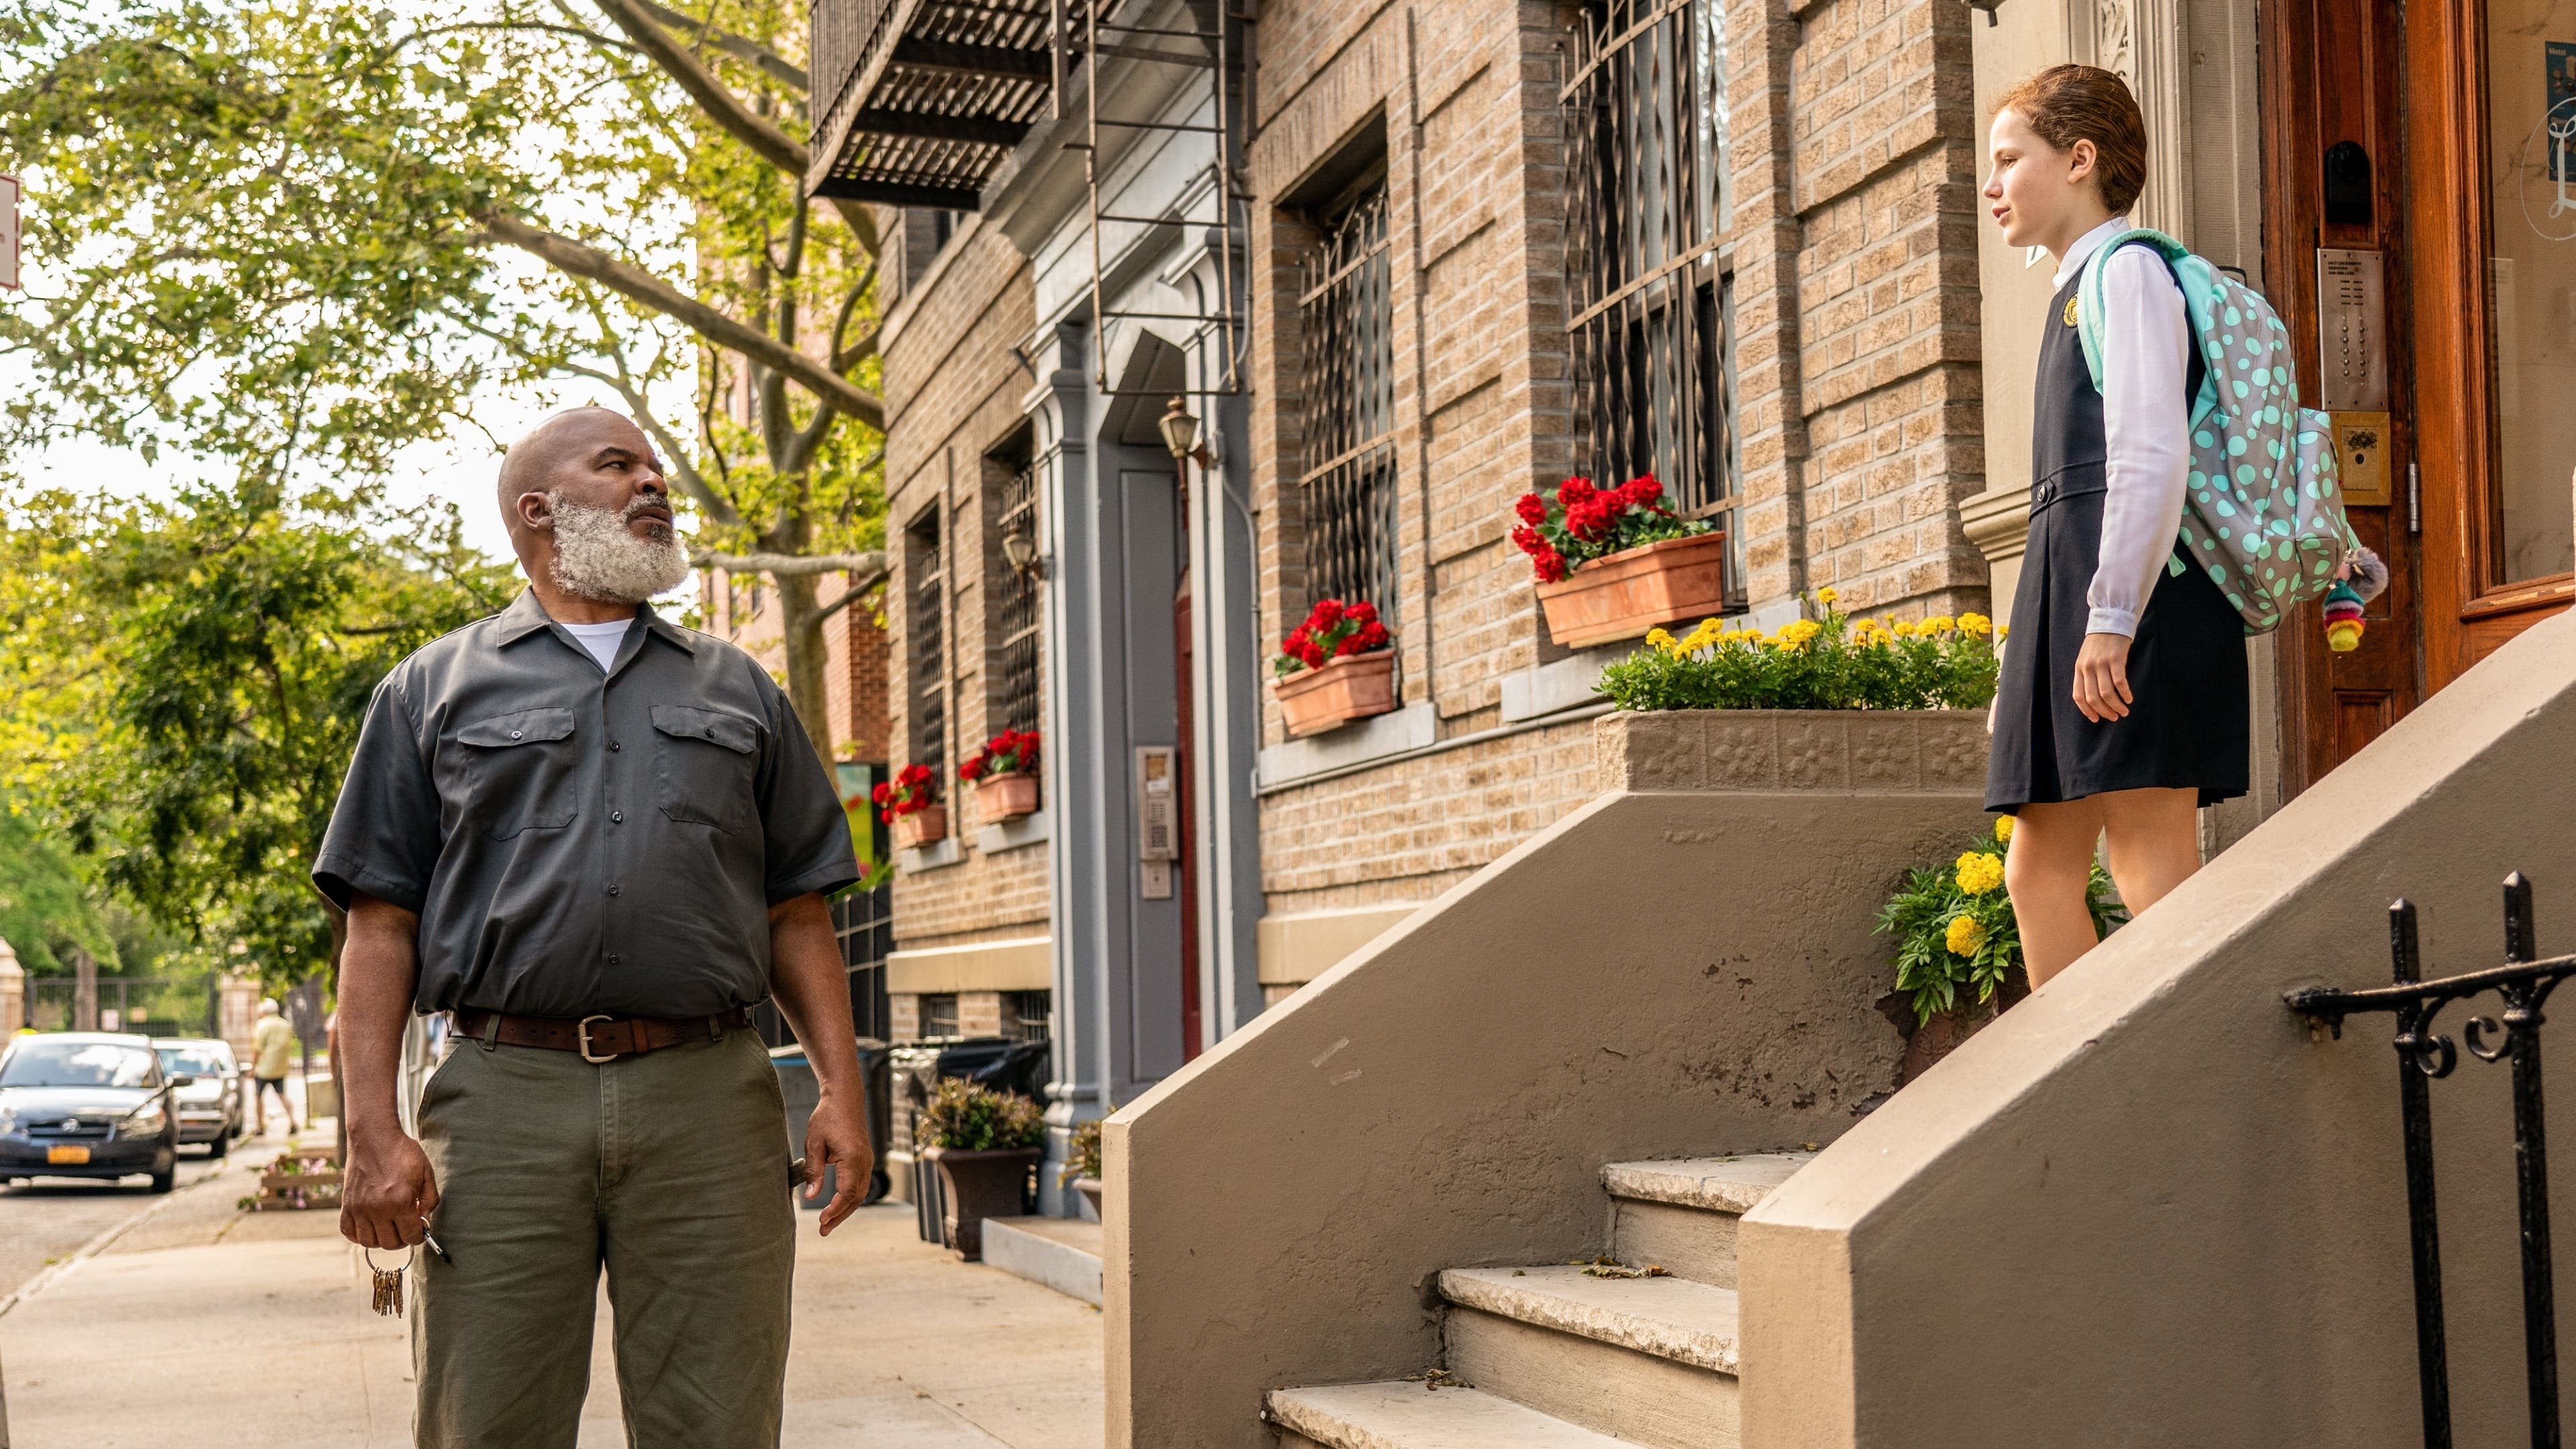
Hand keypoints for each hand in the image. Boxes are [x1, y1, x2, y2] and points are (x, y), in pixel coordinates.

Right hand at [340, 1125, 438, 1249]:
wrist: (374, 1137)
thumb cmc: (402, 1152)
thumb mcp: (426, 1173)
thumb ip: (430, 1199)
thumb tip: (425, 1220)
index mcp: (400, 1202)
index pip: (411, 1236)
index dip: (419, 1236)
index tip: (420, 1230)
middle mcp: (378, 1209)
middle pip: (390, 1244)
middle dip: (402, 1239)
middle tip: (405, 1228)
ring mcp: (359, 1209)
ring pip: (369, 1242)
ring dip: (381, 1240)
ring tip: (389, 1228)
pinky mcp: (347, 1205)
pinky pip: (348, 1232)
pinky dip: (358, 1235)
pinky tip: (370, 1227)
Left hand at [801, 1089, 873, 1235]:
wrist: (845, 1098)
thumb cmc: (828, 1117)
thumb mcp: (814, 1144)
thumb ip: (813, 1171)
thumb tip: (810, 1196)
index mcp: (853, 1159)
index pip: (846, 1194)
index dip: (834, 1210)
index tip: (821, 1221)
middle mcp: (864, 1162)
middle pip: (856, 1198)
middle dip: (840, 1216)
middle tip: (823, 1231)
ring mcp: (867, 1161)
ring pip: (860, 1193)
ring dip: (845, 1209)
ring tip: (828, 1223)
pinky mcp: (864, 1159)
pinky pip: (860, 1185)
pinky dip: (849, 1199)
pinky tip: (837, 1205)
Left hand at [2072, 632, 2133, 722]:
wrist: (2110, 621)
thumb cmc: (2099, 643)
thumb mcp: (2086, 658)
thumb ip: (2087, 675)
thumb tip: (2094, 699)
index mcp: (2079, 669)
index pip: (2078, 696)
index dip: (2087, 710)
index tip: (2096, 719)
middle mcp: (2088, 667)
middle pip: (2093, 698)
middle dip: (2104, 711)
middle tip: (2114, 717)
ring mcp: (2101, 663)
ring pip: (2107, 693)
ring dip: (2116, 706)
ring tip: (2124, 711)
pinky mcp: (2116, 659)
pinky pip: (2120, 682)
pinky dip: (2125, 693)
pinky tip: (2130, 699)